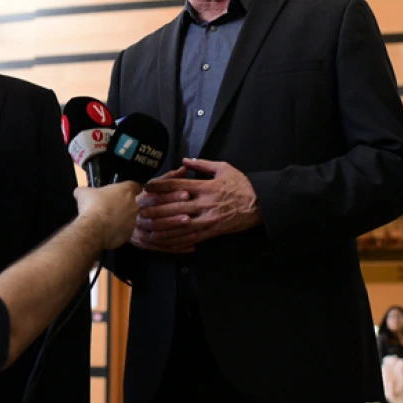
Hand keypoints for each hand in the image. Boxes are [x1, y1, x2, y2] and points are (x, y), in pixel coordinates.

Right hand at [74, 181, 141, 249]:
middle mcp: (133, 205)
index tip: (123, 192)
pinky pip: (124, 231)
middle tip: (109, 208)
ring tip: (107, 222)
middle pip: (131, 203)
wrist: (94, 228)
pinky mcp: (129, 234)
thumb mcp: (83, 193)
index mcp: (126, 191)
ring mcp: (133, 221)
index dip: (129, 189)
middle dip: (123, 205)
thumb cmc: (92, 206)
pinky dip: (118, 231)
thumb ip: (84, 190)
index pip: (135, 186)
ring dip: (121, 219)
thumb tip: (78, 192)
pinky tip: (107, 231)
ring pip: (129, 218)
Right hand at [129, 167, 193, 253]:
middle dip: (174, 217)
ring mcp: (141, 233)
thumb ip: (168, 179)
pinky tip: (192, 246)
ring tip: (193, 231)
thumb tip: (184, 169)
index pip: (155, 198)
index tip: (187, 194)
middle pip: (156, 219)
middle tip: (190, 216)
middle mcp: (138, 218)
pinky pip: (162, 247)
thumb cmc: (141, 198)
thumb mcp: (151, 187)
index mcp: (139, 201)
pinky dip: (177, 248)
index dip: (171, 196)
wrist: (116, 216)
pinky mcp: (145, 244)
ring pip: (159, 235)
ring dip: (176, 233)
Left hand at [134, 158, 260, 251]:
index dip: (161, 185)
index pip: (179, 185)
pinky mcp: (214, 231)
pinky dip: (179, 240)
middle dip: (156, 208)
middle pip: (176, 206)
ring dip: (164, 227)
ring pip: (182, 225)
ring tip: (148, 228)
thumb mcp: (224, 168)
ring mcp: (209, 219)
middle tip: (141, 210)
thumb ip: (202, 164)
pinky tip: (167, 241)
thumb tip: (185, 160)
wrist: (261, 204)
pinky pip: (193, 238)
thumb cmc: (242, 184)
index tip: (147, 186)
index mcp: (207, 186)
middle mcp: (206, 203)